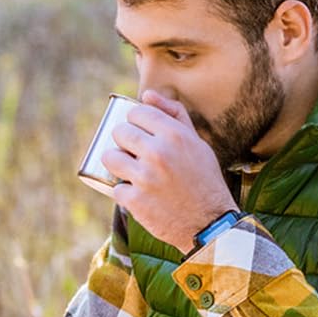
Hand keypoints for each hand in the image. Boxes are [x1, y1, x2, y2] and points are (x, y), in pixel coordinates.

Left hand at [102, 92, 237, 251]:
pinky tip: (137, 194)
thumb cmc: (202, 178)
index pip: (137, 113)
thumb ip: (173, 115)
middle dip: (123, 141)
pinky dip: (123, 192)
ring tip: (129, 171)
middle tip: (133, 153)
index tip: (138, 131)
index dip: (134, 121)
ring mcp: (144, 177)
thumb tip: (147, 95)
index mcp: (174, 135)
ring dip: (115, 164)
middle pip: (119, 133)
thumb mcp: (196, 143)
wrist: (208, 221)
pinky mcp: (134, 200)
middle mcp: (158, 152)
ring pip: (109, 157)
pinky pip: (114, 188)